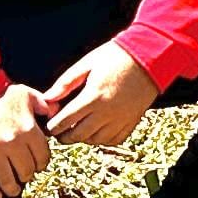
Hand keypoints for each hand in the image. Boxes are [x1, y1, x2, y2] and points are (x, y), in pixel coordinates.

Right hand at [0, 86, 51, 197]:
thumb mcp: (25, 93)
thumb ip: (43, 105)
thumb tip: (55, 114)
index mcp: (27, 128)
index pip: (42, 156)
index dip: (42, 163)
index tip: (39, 164)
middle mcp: (10, 143)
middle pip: (26, 171)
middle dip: (27, 175)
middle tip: (25, 174)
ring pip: (7, 180)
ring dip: (13, 188)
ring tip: (13, 189)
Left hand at [37, 42, 158, 148]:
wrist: (150, 57)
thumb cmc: (116, 57)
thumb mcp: (87, 63)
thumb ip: (66, 82)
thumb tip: (48, 98)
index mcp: (93, 97)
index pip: (65, 121)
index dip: (53, 127)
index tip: (49, 126)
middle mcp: (107, 112)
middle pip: (78, 135)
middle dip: (65, 136)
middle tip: (59, 133)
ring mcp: (121, 119)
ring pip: (95, 140)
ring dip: (83, 138)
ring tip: (77, 131)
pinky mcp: (132, 121)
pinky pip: (114, 140)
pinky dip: (102, 139)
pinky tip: (97, 131)